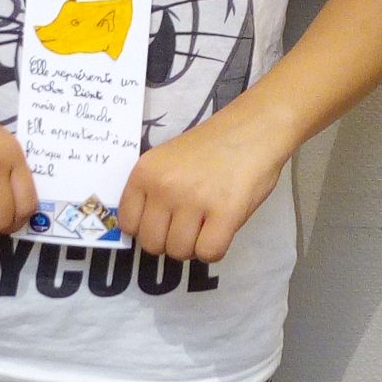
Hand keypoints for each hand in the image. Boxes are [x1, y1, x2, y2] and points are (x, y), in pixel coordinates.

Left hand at [117, 101, 290, 263]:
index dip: (147, 230)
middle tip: (189, 227)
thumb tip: (146, 229)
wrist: (253, 129)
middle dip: (170, 242)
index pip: (128, 224)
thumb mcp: (167, 161)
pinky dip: (215, 249)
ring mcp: (194, 200)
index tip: (163, 224)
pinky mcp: (225, 212)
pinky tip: (221, 230)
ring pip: (180, 252)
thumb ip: (152, 191)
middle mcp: (164, 187)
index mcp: (144, 173)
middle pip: (152, 244)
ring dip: (194, 247)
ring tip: (207, 225)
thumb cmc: (212, 147)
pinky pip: (208, 253)